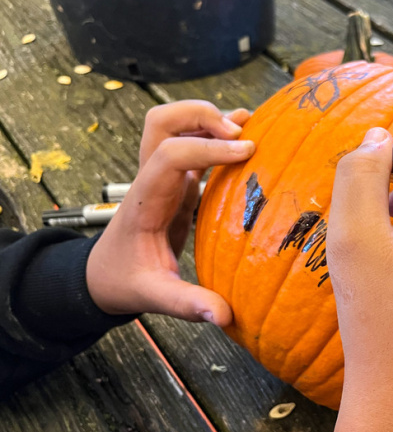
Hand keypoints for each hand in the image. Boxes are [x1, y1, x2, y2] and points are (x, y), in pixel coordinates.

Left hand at [87, 101, 253, 325]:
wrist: (102, 275)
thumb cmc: (125, 281)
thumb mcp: (153, 297)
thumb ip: (186, 304)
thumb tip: (224, 316)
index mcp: (145, 201)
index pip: (170, 154)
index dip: (208, 148)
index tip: (247, 153)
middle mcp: (151, 178)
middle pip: (163, 120)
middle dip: (203, 116)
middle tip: (242, 134)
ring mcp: (163, 175)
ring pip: (176, 122)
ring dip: (211, 119)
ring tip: (251, 131)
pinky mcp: (177, 179)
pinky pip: (194, 142)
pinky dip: (218, 134)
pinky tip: (247, 141)